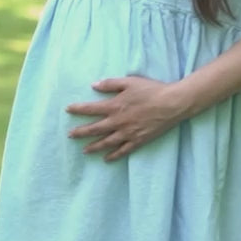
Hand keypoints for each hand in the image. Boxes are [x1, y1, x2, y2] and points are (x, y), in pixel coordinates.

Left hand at [65, 76, 185, 161]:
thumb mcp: (130, 81)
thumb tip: (94, 85)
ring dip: (94, 146)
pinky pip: (123, 151)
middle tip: (70, 135)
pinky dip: (114, 155)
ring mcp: (128, 133)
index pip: (91, 109)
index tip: (68, 110)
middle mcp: (118, 122)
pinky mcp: (138, 141)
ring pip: (106, 143)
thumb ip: (110, 84)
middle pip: (95, 129)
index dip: (78, 109)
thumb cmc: (151, 90)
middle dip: (81, 132)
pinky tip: (106, 159)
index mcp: (115, 106)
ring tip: (85, 150)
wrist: (172, 104)